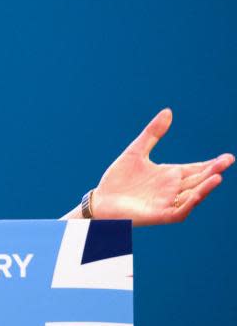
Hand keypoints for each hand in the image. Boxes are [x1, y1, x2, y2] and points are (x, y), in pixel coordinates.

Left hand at [92, 108, 233, 225]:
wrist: (101, 200)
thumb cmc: (118, 179)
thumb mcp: (136, 151)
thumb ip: (153, 133)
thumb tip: (168, 111)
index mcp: (170, 175)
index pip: (196, 169)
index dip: (211, 164)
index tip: (227, 157)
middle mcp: (172, 189)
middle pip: (198, 180)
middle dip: (213, 171)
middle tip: (227, 160)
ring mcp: (167, 203)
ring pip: (192, 196)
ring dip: (205, 188)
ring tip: (217, 176)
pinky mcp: (159, 215)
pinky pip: (179, 211)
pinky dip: (189, 204)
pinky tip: (196, 195)